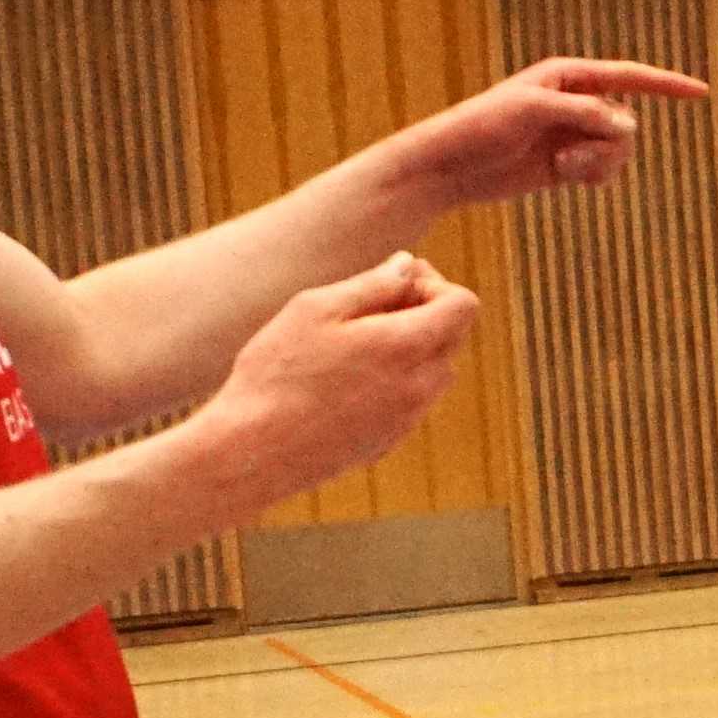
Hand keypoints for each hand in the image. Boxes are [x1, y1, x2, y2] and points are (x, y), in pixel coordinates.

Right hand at [208, 251, 486, 497]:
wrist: (254, 450)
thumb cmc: (278, 372)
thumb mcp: (317, 308)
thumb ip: (373, 284)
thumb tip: (409, 266)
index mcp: (408, 347)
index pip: (463, 305)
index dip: (435, 284)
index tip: (394, 284)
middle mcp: (420, 387)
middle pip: (453, 335)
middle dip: (424, 312)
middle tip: (370, 305)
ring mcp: (408, 419)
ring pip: (435, 369)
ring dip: (410, 346)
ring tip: (354, 341)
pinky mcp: (389, 441)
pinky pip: (412, 399)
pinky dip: (395, 379)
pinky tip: (345, 377)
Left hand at [379, 57, 709, 208]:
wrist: (451, 165)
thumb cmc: (483, 126)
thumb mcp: (533, 112)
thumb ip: (582, 113)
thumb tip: (625, 125)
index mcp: (570, 75)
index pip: (631, 77)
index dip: (668, 85)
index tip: (702, 92)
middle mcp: (578, 101)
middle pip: (628, 123)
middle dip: (607, 144)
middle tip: (568, 156)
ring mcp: (575, 133)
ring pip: (620, 150)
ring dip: (598, 164)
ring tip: (562, 168)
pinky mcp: (568, 163)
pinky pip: (605, 170)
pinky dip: (593, 177)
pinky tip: (564, 177)